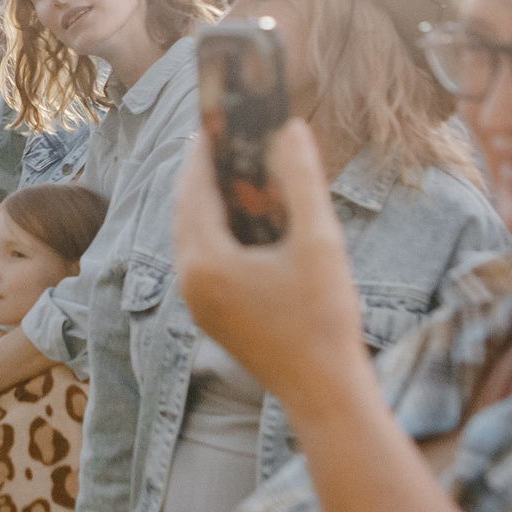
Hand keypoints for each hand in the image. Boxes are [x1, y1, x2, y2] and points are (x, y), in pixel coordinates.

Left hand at [174, 118, 363, 407]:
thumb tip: (290, 128)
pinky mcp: (211, 317)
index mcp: (206, 262)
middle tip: (222, 139)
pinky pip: (201, 260)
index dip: (204, 152)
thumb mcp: (319, 241)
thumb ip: (302, 181)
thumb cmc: (325, 319)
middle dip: (203, 174)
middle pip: (186, 212)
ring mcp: (197, 303)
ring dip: (208, 203)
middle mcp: (190, 282)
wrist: (325, 392)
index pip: (195, 190)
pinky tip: (243, 221)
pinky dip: (215, 232)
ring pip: (190, 237)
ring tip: (233, 172)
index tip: (215, 119)